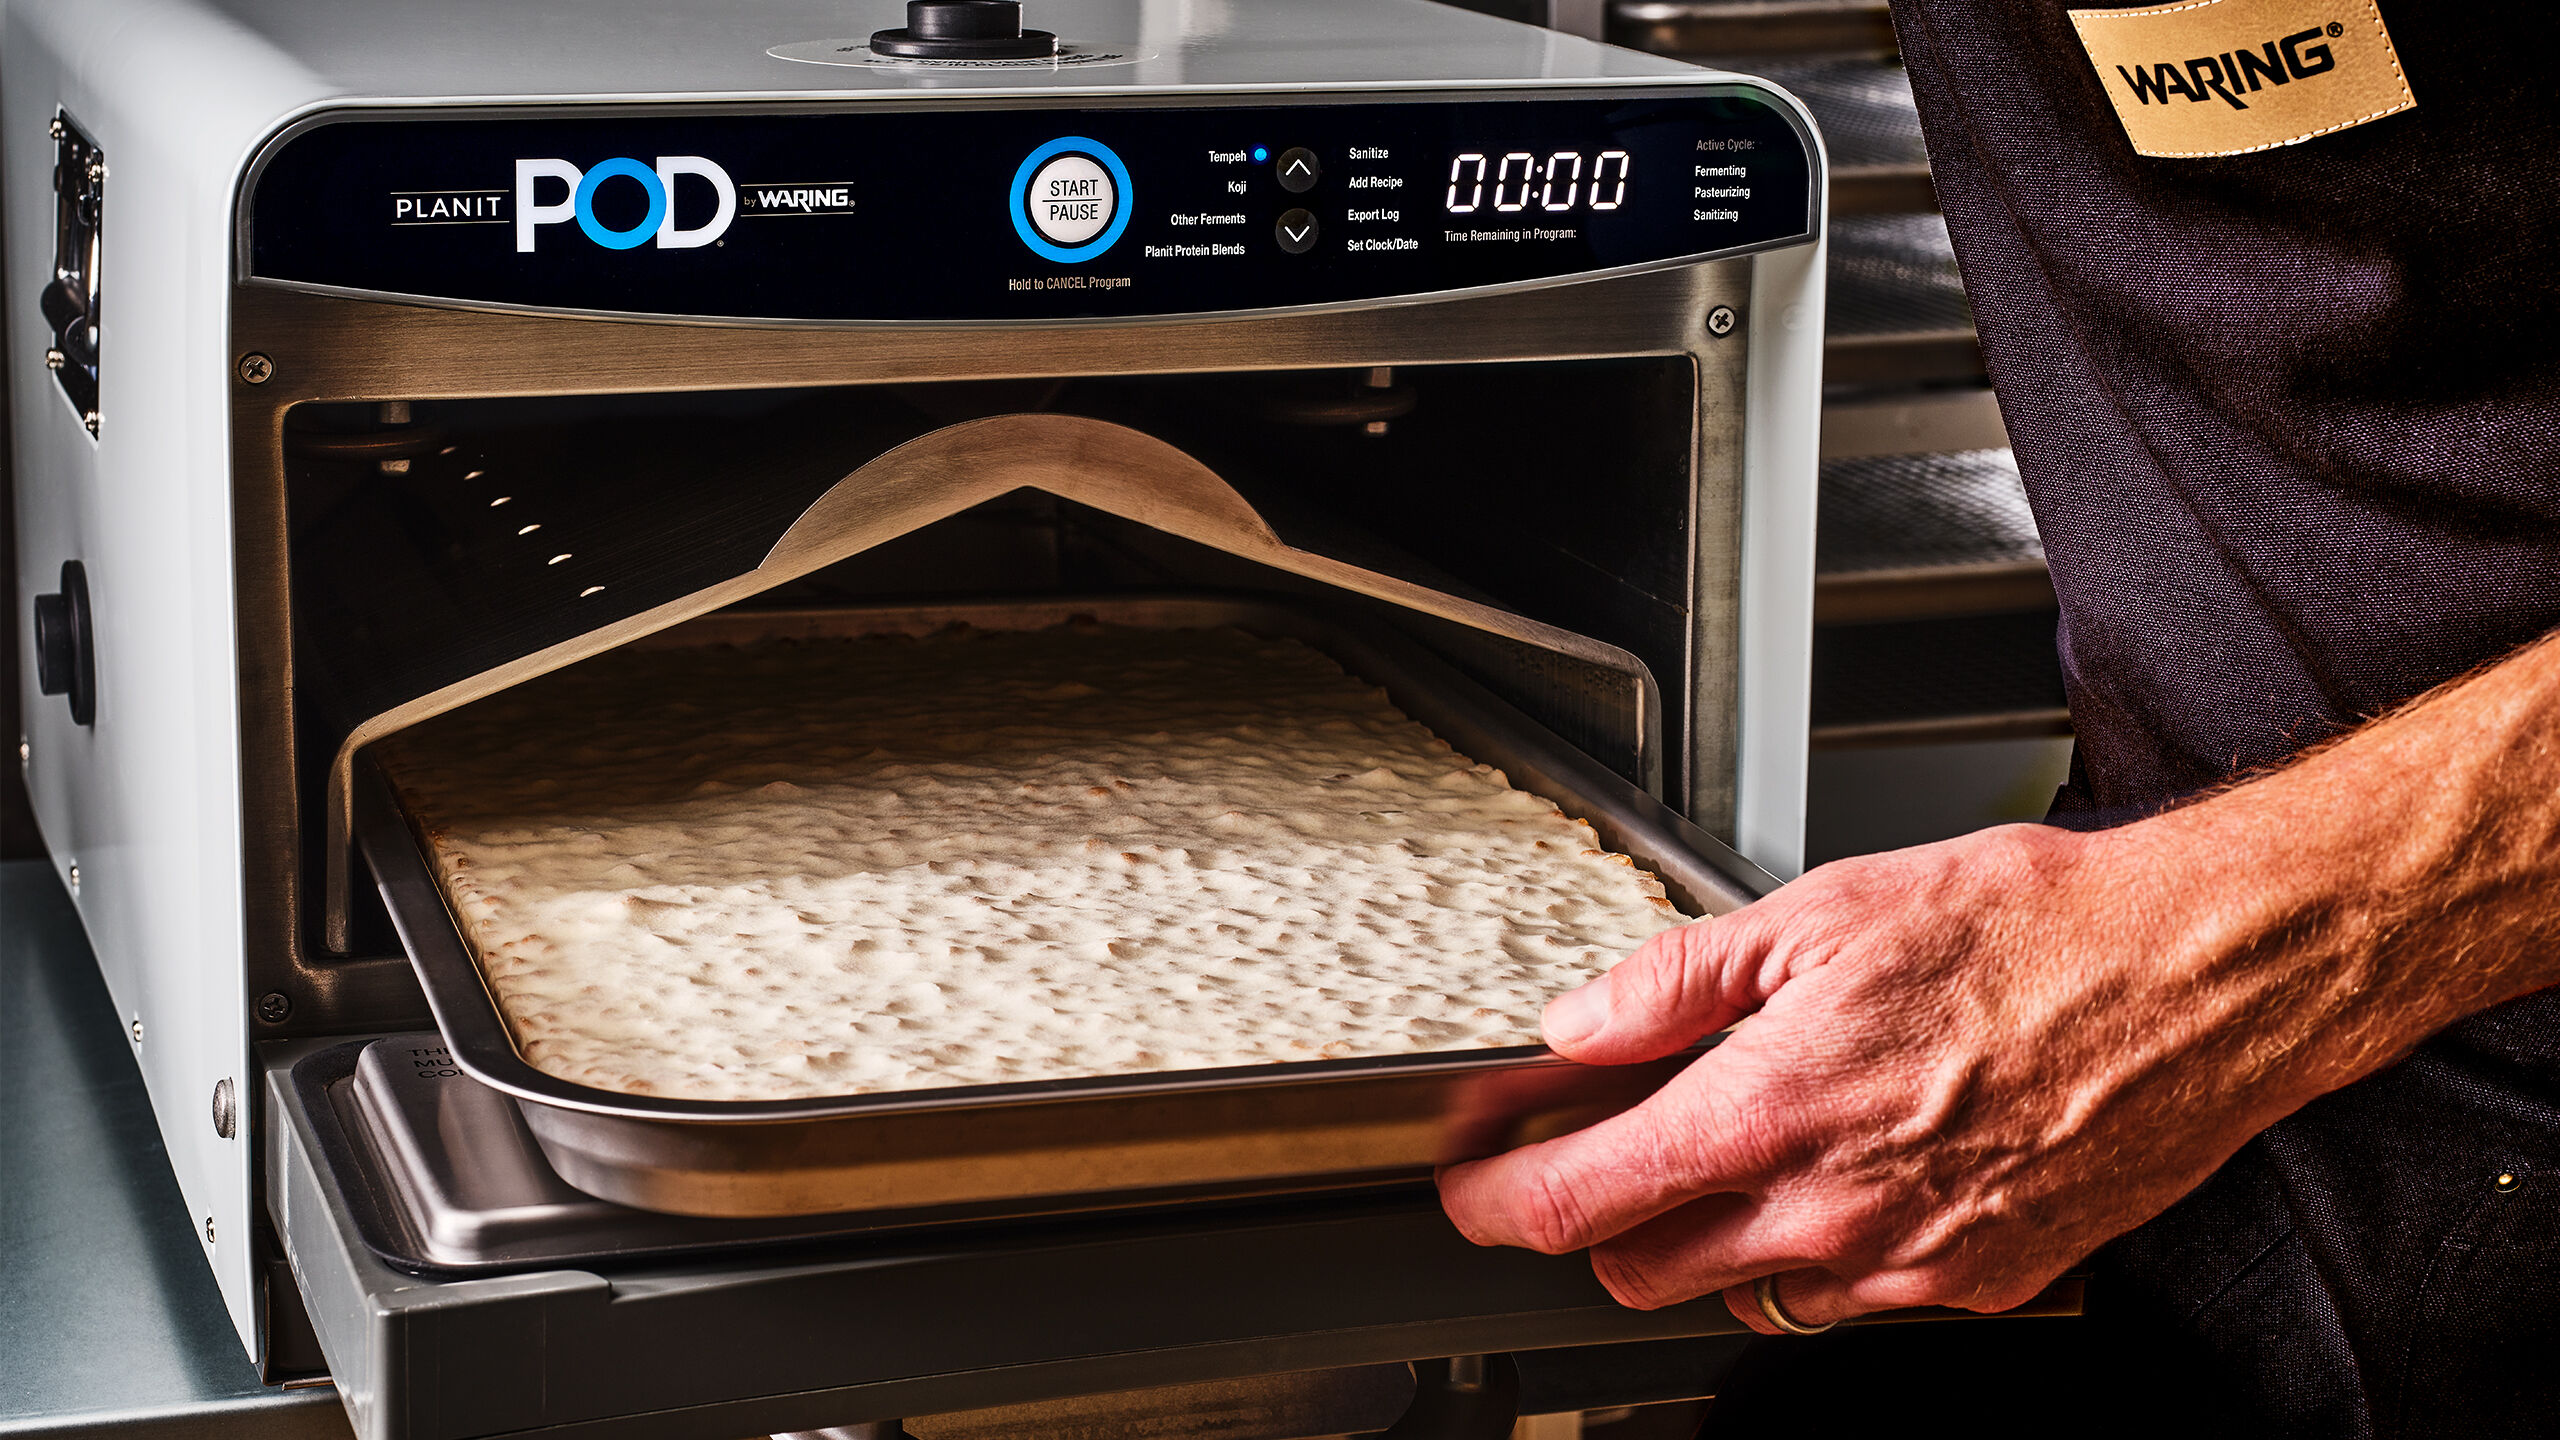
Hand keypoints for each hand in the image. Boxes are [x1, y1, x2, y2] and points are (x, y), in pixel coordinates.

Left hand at [1436, 817, 2376, 1332]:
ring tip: (1754, 1140)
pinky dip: (1820, 1250)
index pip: (1576, 1204)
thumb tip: (1580, 1021)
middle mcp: (1828, 1212)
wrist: (2194, 980)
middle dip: (1603, 1217)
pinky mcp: (1974, 1286)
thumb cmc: (2028, 932)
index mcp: (1768, 1114)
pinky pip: (1852, 1300)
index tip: (1471, 1183)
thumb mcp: (1819, 912)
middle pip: (1642, 1270)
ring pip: (1746, 1294)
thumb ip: (1677, 980)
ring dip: (1715, 1237)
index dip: (1496, 1201)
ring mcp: (1903, 1264)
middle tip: (1612, 1144)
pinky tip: (1855, 1166)